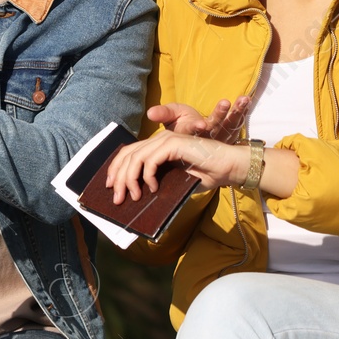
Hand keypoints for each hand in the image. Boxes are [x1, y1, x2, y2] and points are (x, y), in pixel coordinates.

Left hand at [102, 132, 250, 203]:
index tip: (110, 187)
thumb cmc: (206, 174)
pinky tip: (153, 188)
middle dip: (117, 178)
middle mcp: (158, 140)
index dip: (115, 169)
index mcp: (157, 147)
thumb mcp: (174, 180)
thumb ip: (157, 182)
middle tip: (116, 198)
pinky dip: (148, 176)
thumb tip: (137, 196)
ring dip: (130, 180)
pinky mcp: (173, 144)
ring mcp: (166, 140)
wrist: (228, 167)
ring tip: (134, 196)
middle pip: (127, 155)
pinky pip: (150, 160)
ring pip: (135, 158)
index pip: (128, 153)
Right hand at [147, 96, 250, 140]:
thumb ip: (163, 114)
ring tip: (243, 99)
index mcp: (189, 136)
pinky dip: (242, 110)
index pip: (191, 131)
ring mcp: (219, 134)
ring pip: (228, 125)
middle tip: (224, 104)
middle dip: (220, 116)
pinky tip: (247, 100)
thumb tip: (149, 113)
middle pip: (213, 127)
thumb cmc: (180, 125)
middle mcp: (206, 136)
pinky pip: (237, 121)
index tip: (201, 123)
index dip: (195, 127)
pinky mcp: (229, 130)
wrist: (193, 135)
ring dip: (236, 112)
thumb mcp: (170, 117)